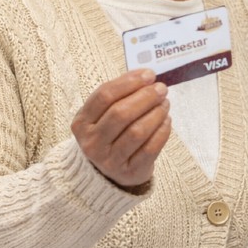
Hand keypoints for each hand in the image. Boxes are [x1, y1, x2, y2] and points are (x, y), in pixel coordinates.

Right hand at [72, 68, 170, 188]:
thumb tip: (147, 76)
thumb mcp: (103, 115)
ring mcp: (109, 160)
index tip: (149, 75)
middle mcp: (92, 142)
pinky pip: (150, 148)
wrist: (107, 173)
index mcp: (82, 123)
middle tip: (161, 89)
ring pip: (137, 131)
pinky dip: (162, 131)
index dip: (129, 82)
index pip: (104, 96)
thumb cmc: (109, 134)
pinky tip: (166, 121)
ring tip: (165, 104)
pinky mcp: (129, 172)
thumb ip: (121, 94)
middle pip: (120, 113)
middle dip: (145, 97)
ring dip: (156, 113)